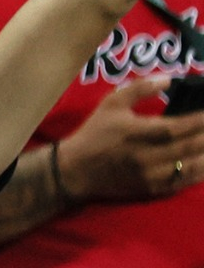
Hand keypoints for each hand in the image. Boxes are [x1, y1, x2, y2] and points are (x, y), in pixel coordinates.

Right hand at [54, 86, 203, 199]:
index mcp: (140, 132)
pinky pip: (185, 181)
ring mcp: (154, 175)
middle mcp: (150, 155)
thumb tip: (169, 79)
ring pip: (193, 166)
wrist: (77, 169)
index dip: (202, 119)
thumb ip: (140, 88)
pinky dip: (201, 172)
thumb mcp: (112, 104)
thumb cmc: (96, 133)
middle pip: (192, 146)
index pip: (182, 126)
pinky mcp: (154, 189)